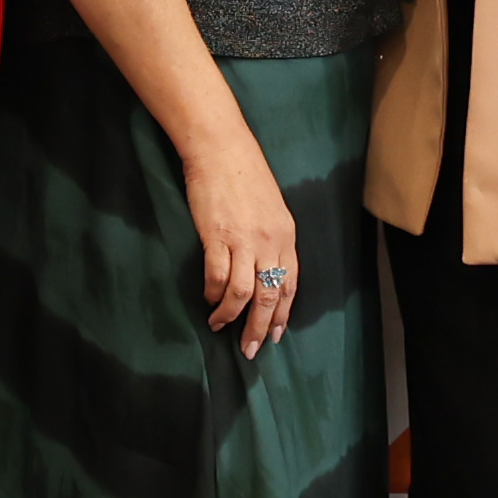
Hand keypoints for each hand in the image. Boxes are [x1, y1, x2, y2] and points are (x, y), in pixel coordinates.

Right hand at [180, 131, 300, 357]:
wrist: (221, 148)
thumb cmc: (244, 174)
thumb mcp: (271, 208)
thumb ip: (271, 238)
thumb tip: (264, 268)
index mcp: (286, 236)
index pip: (289, 285)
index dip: (282, 314)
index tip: (275, 335)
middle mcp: (270, 242)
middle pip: (269, 296)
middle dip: (259, 328)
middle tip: (250, 350)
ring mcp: (244, 240)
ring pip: (244, 293)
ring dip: (231, 316)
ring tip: (220, 327)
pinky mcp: (217, 236)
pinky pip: (218, 277)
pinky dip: (213, 294)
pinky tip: (208, 299)